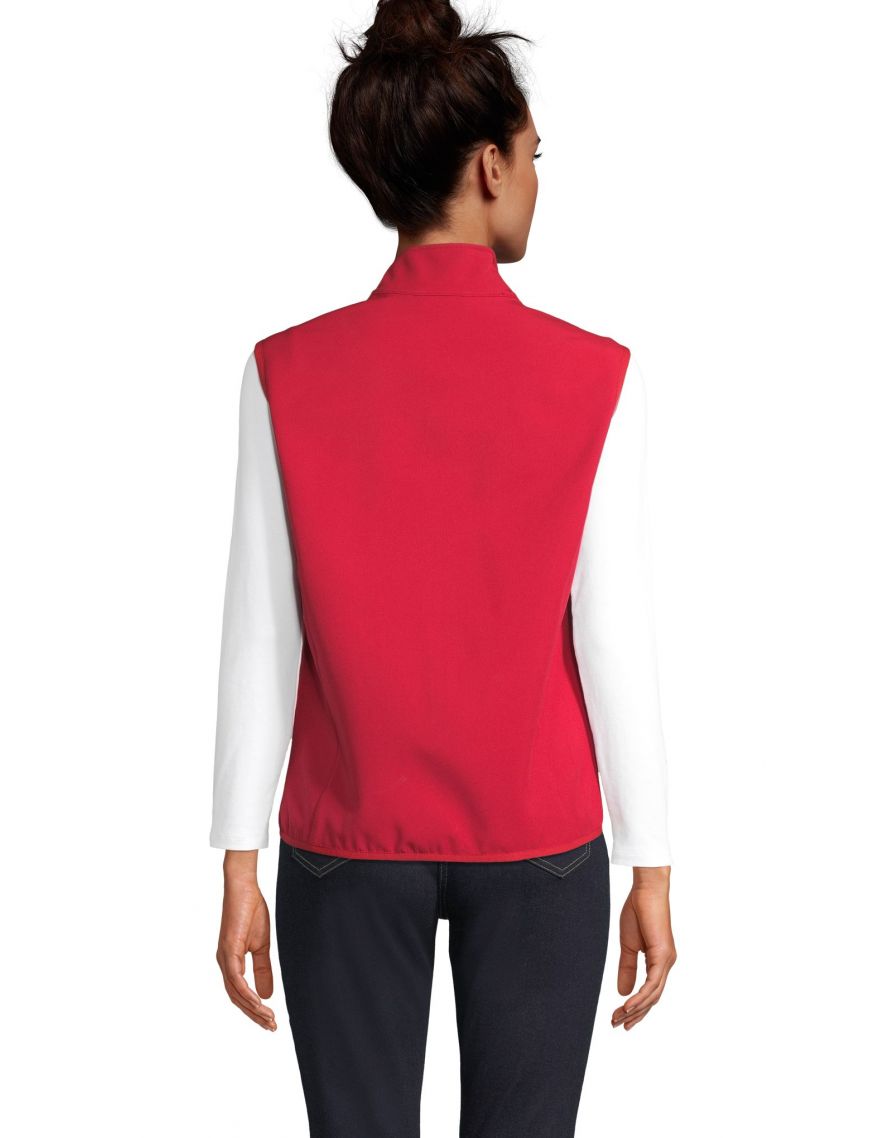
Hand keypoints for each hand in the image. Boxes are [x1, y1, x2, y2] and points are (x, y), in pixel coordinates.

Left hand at [216, 853, 277, 1030]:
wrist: (244, 888)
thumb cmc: (251, 911)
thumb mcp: (262, 945)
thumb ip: (263, 969)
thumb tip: (267, 995)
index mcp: (231, 962)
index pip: (241, 994)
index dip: (254, 1009)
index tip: (270, 1021)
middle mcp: (224, 963)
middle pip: (237, 999)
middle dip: (254, 1015)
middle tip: (272, 1027)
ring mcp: (224, 958)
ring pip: (236, 993)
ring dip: (252, 1009)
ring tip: (269, 1019)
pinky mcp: (228, 951)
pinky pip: (236, 979)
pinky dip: (247, 993)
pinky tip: (259, 1003)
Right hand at [611, 866, 675, 1030]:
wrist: (646, 891)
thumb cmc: (638, 912)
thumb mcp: (628, 946)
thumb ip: (626, 968)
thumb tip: (623, 993)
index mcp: (659, 961)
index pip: (648, 992)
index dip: (636, 1008)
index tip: (621, 1019)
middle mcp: (666, 964)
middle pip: (652, 998)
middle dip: (635, 1014)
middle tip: (617, 1025)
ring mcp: (666, 961)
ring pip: (653, 995)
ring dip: (636, 1010)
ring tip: (619, 1019)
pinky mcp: (663, 956)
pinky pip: (653, 983)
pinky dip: (641, 997)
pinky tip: (628, 1006)